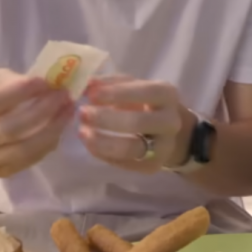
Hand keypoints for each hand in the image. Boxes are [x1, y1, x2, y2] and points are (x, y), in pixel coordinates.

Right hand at [0, 68, 73, 177]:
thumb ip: (10, 81)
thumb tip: (44, 84)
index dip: (18, 93)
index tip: (43, 82)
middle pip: (7, 131)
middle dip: (41, 112)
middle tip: (63, 96)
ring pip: (21, 151)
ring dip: (51, 131)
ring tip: (68, 111)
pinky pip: (27, 161)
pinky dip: (47, 144)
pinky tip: (59, 127)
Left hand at [78, 76, 193, 172]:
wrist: (166, 132)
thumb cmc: (143, 103)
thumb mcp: (133, 87)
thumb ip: (111, 84)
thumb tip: (87, 85)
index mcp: (167, 95)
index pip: (146, 92)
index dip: (118, 93)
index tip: (91, 94)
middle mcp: (170, 122)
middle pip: (139, 122)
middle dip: (107, 118)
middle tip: (81, 113)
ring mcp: (163, 147)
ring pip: (132, 148)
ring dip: (103, 141)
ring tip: (82, 133)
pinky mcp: (151, 167)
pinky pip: (124, 163)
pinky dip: (104, 154)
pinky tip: (90, 145)